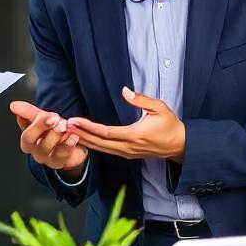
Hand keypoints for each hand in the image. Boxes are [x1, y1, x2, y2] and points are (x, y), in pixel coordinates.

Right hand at [10, 100, 87, 176]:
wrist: (70, 142)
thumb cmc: (52, 130)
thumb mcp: (41, 118)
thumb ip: (28, 111)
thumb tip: (13, 105)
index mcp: (28, 140)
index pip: (27, 135)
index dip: (38, 125)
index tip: (50, 115)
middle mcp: (35, 150)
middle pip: (37, 143)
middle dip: (48, 130)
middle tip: (58, 120)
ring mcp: (46, 158)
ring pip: (47, 149)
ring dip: (57, 136)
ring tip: (66, 127)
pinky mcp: (59, 162)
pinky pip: (62, 155)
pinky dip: (68, 145)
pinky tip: (73, 137)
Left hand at [64, 87, 184, 161]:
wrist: (180, 145)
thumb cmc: (171, 125)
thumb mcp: (159, 108)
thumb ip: (141, 99)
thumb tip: (125, 90)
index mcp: (134, 135)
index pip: (106, 132)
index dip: (88, 127)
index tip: (75, 120)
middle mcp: (128, 147)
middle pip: (99, 143)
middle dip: (80, 134)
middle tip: (64, 126)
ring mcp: (127, 153)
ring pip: (101, 149)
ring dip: (85, 141)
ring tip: (69, 132)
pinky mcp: (128, 155)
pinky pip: (107, 151)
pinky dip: (94, 145)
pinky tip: (84, 140)